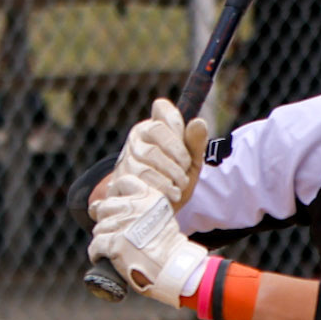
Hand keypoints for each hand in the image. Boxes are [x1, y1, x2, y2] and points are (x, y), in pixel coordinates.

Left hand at [88, 175, 209, 305]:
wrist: (172, 268)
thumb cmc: (165, 244)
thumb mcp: (157, 216)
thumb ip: (133, 205)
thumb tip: (94, 205)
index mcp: (149, 197)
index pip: (122, 182)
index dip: (115, 193)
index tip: (119, 207)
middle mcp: (136, 207)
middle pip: (105, 206)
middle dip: (108, 221)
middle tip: (121, 234)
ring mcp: (124, 225)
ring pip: (99, 227)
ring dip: (104, 238)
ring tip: (118, 248)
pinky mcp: (116, 244)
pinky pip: (95, 245)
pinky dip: (97, 253)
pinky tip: (105, 257)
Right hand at [115, 97, 208, 211]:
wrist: (156, 212)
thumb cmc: (174, 181)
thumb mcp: (191, 164)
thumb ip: (196, 144)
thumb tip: (199, 122)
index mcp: (156, 127)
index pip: (161, 108)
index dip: (175, 120)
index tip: (184, 139)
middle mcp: (139, 136)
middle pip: (156, 129)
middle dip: (177, 151)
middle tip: (185, 167)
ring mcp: (128, 154)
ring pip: (150, 153)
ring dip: (171, 171)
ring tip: (180, 183)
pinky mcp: (121, 174)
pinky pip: (142, 173)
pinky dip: (162, 185)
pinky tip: (171, 193)